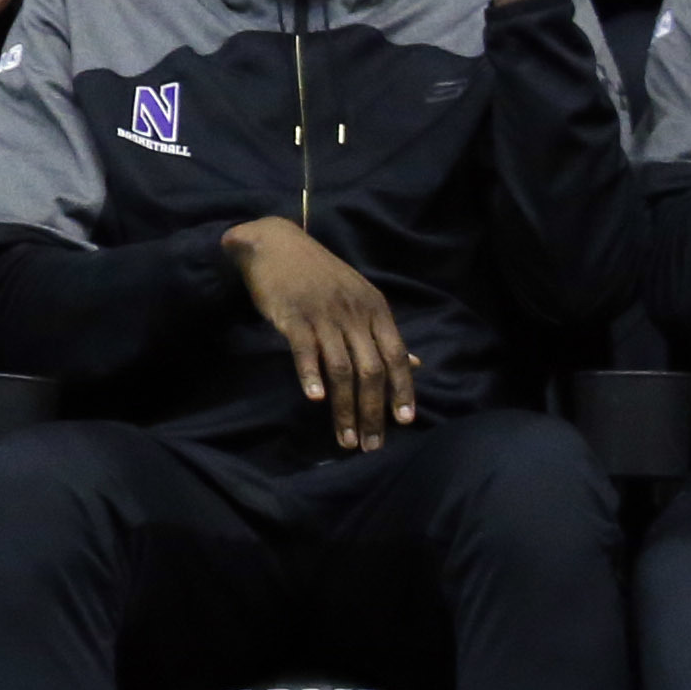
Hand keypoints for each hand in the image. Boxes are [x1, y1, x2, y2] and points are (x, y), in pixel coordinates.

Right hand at [229, 215, 415, 448]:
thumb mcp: (359, 296)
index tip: (404, 422)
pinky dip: (311, 375)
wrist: (275, 244)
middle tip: (370, 445)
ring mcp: (323, 315)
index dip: (402, 390)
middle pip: (371, 371)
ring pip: (341, 369)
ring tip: (346, 439)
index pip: (396, 356)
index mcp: (375, 309)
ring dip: (345, 408)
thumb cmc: (319, 274)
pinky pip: (305, 351)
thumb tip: (415, 363)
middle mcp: (354, 314)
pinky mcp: (293, 316)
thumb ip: (383, 332)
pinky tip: (315, 399)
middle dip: (373, 412)